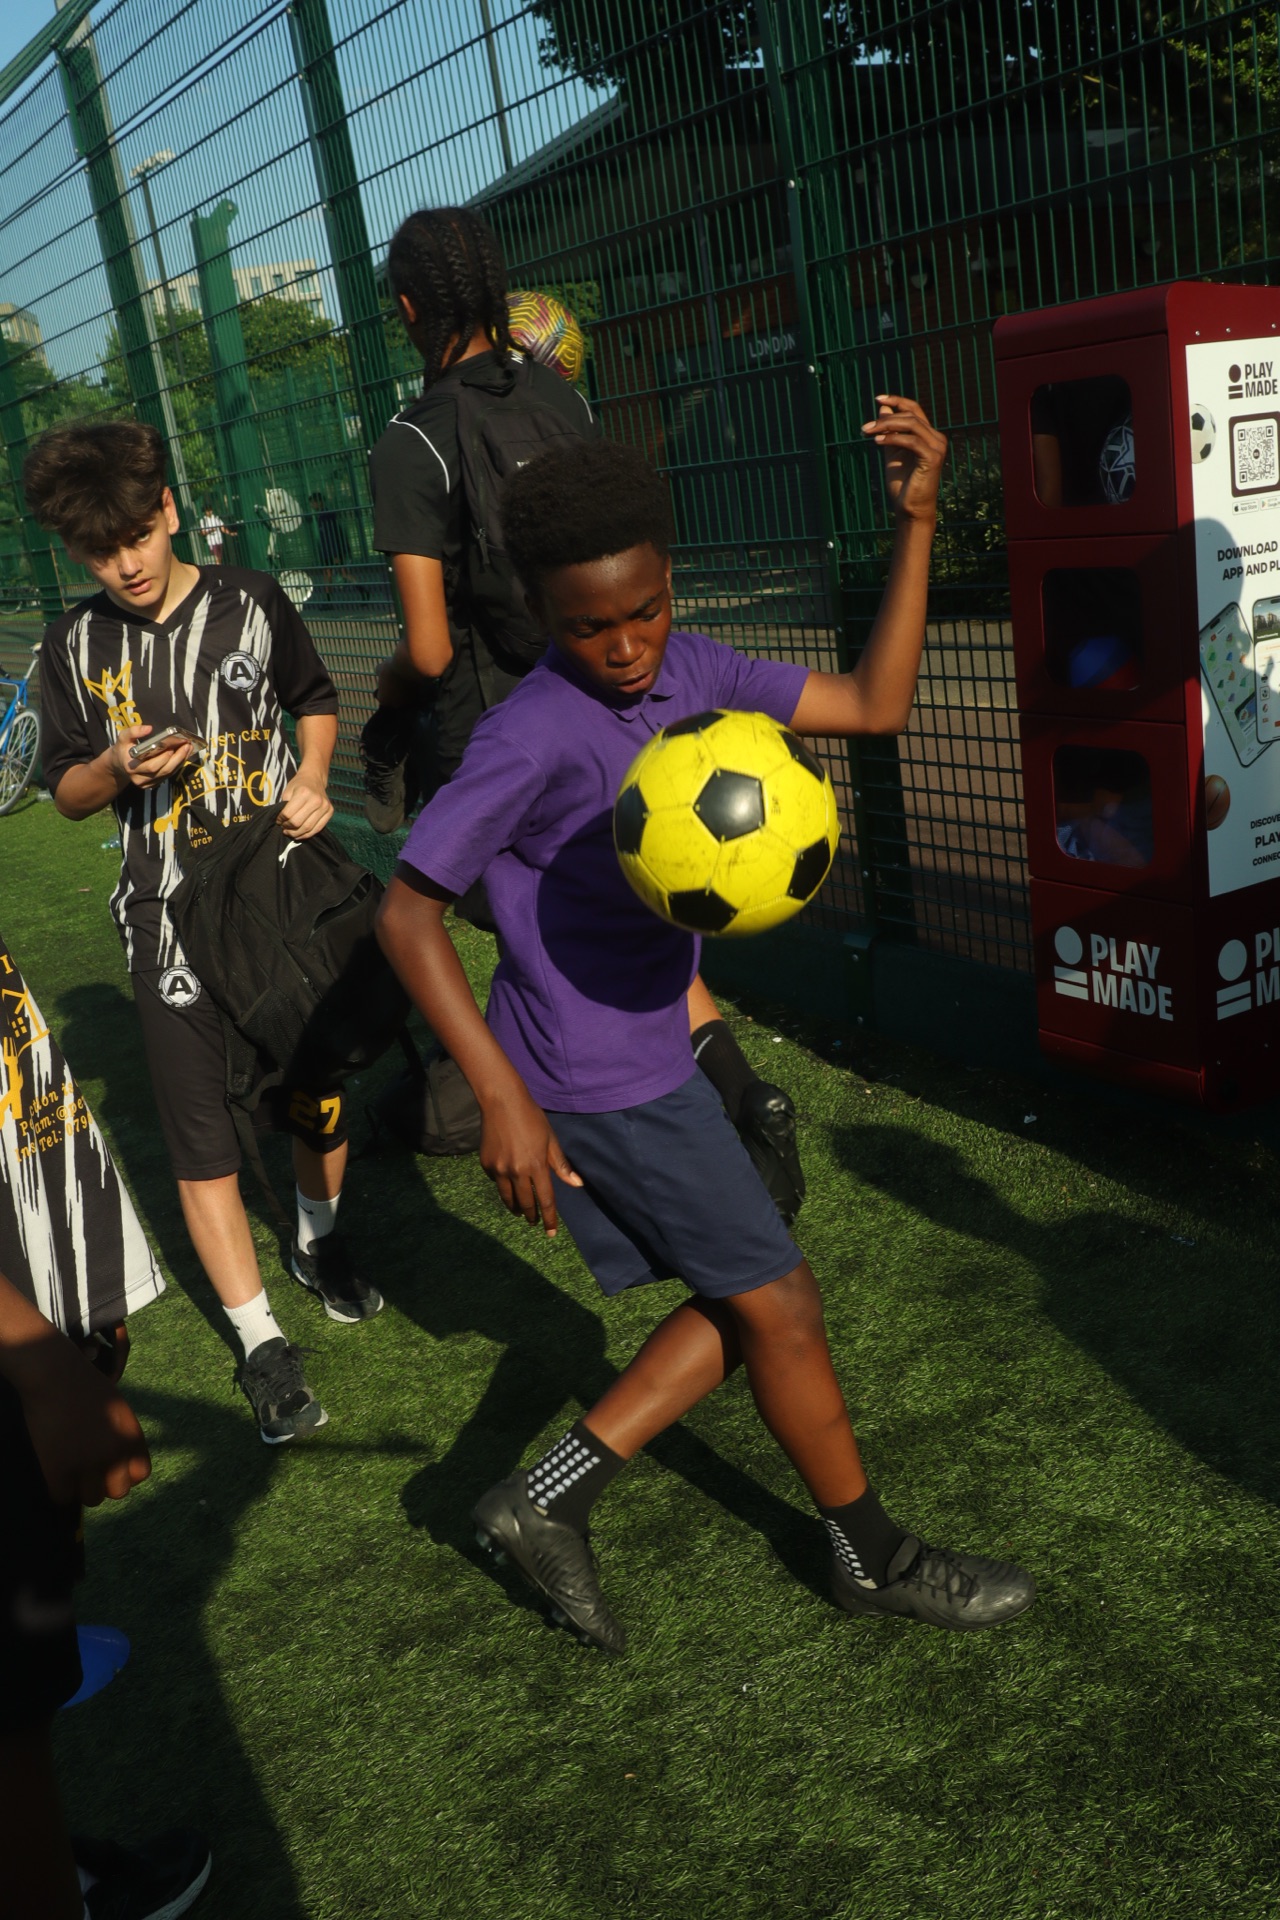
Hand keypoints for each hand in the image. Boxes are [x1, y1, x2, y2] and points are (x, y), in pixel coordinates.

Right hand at [15, 1334, 150, 1506]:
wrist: (56, 1375)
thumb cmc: (85, 1385)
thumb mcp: (119, 1409)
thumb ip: (123, 1436)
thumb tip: (119, 1464)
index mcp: (132, 1436)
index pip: (140, 1474)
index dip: (125, 1472)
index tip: (111, 1466)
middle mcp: (115, 1453)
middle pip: (118, 1492)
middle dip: (105, 1483)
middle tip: (89, 1471)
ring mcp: (87, 1463)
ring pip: (91, 1498)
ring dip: (82, 1488)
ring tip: (71, 1470)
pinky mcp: (58, 1469)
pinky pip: (63, 1496)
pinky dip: (59, 1487)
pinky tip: (55, 1471)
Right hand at [109, 724, 192, 789]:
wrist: (119, 764)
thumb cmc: (123, 749)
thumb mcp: (123, 738)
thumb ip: (133, 731)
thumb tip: (149, 728)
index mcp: (132, 767)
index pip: (151, 766)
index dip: (164, 758)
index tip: (172, 747)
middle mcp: (139, 778)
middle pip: (164, 771)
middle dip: (177, 759)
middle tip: (186, 746)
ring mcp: (147, 784)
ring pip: (168, 774)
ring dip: (180, 761)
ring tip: (188, 749)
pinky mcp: (153, 785)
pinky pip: (168, 775)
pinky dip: (177, 765)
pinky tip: (183, 755)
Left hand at [279, 769, 333, 838]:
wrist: (314, 778)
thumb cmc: (298, 785)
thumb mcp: (288, 791)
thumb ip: (285, 806)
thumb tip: (282, 822)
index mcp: (303, 793)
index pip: (288, 814)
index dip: (281, 820)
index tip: (278, 820)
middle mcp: (316, 800)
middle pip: (298, 823)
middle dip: (288, 828)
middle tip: (283, 828)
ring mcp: (325, 807)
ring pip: (308, 828)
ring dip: (296, 833)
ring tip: (290, 833)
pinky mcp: (330, 812)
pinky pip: (317, 829)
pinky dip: (307, 834)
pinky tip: (299, 834)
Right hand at [479, 1088, 582, 1234]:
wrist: (501, 1102)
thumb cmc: (531, 1118)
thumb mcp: (550, 1140)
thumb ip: (561, 1165)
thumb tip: (577, 1185)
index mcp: (537, 1165)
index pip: (546, 1199)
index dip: (550, 1217)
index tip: (551, 1232)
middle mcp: (517, 1171)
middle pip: (526, 1203)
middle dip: (531, 1215)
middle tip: (534, 1221)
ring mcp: (499, 1169)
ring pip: (508, 1198)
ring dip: (516, 1207)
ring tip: (520, 1211)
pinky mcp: (486, 1164)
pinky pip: (496, 1182)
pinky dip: (503, 1185)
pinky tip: (507, 1183)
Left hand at [862, 395, 946, 522]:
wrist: (910, 509)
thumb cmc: (902, 484)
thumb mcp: (892, 453)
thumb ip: (889, 432)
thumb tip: (883, 409)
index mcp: (928, 436)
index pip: (914, 409)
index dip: (897, 401)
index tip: (878, 398)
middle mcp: (936, 438)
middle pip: (910, 416)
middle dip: (885, 419)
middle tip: (864, 428)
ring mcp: (937, 447)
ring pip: (911, 424)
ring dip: (887, 426)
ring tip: (868, 433)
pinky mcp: (933, 458)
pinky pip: (911, 441)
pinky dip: (893, 438)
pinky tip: (877, 442)